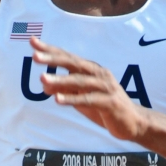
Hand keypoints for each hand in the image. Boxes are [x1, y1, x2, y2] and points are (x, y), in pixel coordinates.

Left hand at [32, 37, 148, 140]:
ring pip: (79, 81)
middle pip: (73, 63)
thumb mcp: (82, 99)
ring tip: (42, 79)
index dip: (50, 49)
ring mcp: (105, 87)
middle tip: (34, 56)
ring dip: (60, 80)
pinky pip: (89, 100)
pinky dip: (73, 99)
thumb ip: (66, 90)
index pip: (67, 57)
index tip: (32, 42)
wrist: (133, 123)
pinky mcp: (110, 103)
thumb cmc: (106, 109)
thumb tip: (44, 85)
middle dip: (53, 59)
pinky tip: (58, 100)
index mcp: (90, 70)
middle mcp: (98, 74)